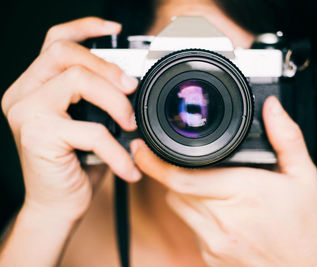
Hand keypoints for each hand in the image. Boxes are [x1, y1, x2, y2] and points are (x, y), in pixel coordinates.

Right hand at [1, 17, 140, 221]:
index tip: (115, 29)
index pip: (55, 41)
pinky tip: (129, 167)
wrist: (58, 205)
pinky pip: (90, 130)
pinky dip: (117, 150)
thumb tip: (132, 82)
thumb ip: (100, 99)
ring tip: (130, 125)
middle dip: (106, 67)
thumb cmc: (77, 163)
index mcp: (36, 86)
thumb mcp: (91, 123)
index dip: (84, 28)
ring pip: (76, 80)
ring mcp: (25, 112)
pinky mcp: (36, 136)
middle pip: (64, 53)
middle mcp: (23, 93)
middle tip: (131, 88)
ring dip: (114, 101)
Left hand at [131, 96, 316, 266]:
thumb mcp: (304, 176)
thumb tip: (273, 107)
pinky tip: (217, 209)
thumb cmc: (306, 228)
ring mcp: (213, 242)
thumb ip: (286, 137)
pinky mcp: (210, 256)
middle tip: (183, 159)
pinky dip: (193, 212)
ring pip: (177, 206)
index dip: (154, 161)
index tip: (141, 147)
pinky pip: (189, 226)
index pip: (181, 176)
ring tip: (206, 182)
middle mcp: (221, 220)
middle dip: (172, 170)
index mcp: (242, 192)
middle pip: (174, 188)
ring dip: (182, 190)